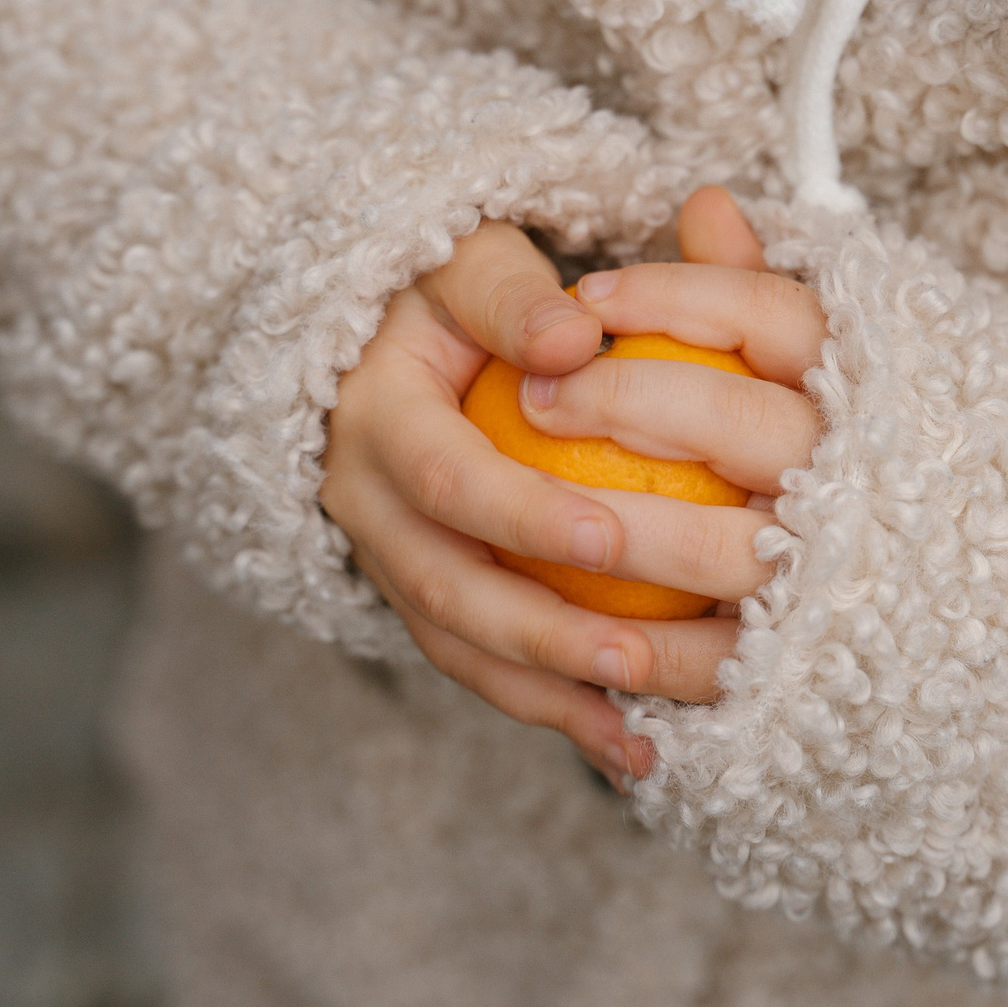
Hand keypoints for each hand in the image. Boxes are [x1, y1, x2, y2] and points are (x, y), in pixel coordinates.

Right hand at [319, 192, 795, 789]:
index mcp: (373, 418)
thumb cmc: (454, 289)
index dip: (521, 513)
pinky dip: (551, 708)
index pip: (446, 478)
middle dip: (544, 634)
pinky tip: (630, 744)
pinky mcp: (422, 598)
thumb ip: (516, 294)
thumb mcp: (473, 262)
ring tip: (642, 733)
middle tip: (640, 659)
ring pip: (461, 646)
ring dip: (550, 695)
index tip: (611, 536)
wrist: (379, 336)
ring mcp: (389, 560)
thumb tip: (574, 337)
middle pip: (448, 588)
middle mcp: (365, 502)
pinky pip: (481, 666)